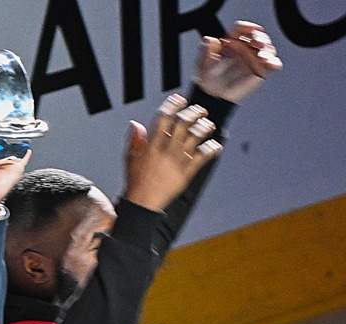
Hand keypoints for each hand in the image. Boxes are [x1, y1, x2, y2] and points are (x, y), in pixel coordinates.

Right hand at [122, 94, 222, 212]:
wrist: (143, 202)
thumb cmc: (136, 180)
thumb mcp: (130, 158)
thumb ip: (134, 140)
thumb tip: (136, 124)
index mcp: (152, 145)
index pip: (163, 120)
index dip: (172, 106)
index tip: (179, 100)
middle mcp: (166, 150)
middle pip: (182, 125)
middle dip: (193, 113)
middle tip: (199, 110)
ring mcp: (178, 161)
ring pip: (194, 138)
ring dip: (204, 128)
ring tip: (208, 125)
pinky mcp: (187, 172)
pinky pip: (202, 157)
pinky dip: (211, 149)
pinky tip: (216, 145)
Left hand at [195, 20, 282, 102]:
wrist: (215, 97)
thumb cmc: (208, 81)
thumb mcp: (202, 65)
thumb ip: (205, 51)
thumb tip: (210, 39)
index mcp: (230, 43)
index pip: (241, 29)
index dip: (247, 27)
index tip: (251, 29)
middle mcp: (244, 48)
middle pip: (256, 36)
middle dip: (260, 37)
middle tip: (259, 43)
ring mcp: (253, 58)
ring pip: (266, 48)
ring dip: (267, 51)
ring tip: (262, 58)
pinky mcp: (261, 69)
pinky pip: (271, 63)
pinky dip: (274, 62)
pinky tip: (272, 64)